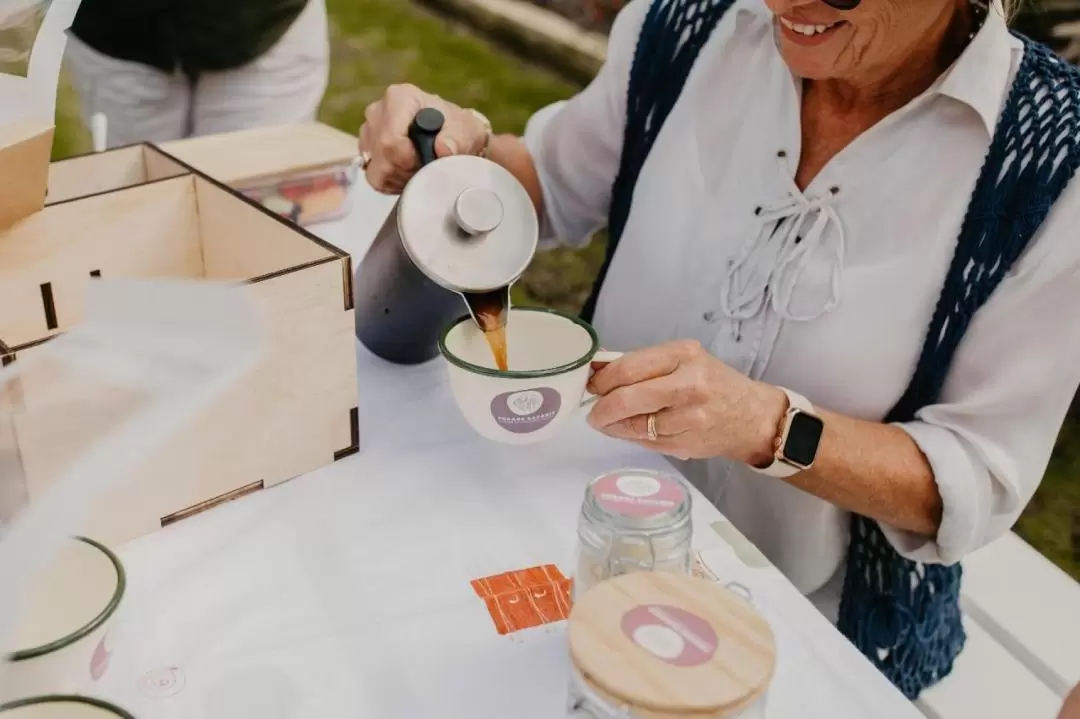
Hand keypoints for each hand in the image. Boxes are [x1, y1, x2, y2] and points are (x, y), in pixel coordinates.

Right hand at [358, 84, 489, 193]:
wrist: (451, 136)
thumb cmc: (456, 129)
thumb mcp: (466, 131)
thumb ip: (457, 138)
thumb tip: (443, 148)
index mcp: (399, 98)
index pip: (391, 140)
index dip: (408, 160)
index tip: (425, 162)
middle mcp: (378, 111)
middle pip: (382, 156)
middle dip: (406, 171)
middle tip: (426, 169)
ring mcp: (369, 130)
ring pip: (375, 169)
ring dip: (400, 178)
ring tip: (419, 170)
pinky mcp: (366, 149)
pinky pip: (373, 176)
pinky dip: (392, 181)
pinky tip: (407, 173)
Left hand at [586, 340, 785, 463]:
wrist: (752, 417)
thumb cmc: (713, 382)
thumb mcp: (684, 359)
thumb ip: (643, 364)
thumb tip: (596, 367)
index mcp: (684, 356)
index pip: (628, 368)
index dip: (602, 380)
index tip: (591, 384)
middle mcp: (689, 385)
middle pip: (627, 400)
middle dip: (601, 408)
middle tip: (593, 411)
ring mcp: (689, 418)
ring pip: (633, 426)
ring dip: (612, 426)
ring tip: (606, 422)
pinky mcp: (687, 444)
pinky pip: (645, 442)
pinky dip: (630, 437)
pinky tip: (628, 431)